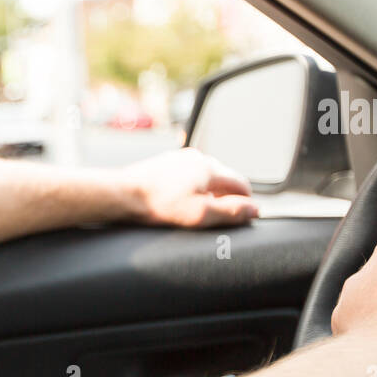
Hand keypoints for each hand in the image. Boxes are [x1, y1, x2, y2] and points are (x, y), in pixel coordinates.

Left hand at [120, 147, 258, 227]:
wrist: (122, 194)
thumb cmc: (158, 205)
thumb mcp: (200, 215)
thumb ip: (230, 212)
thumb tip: (254, 210)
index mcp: (210, 168)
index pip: (242, 184)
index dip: (246, 202)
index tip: (241, 217)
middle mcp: (198, 158)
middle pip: (224, 179)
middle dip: (225, 198)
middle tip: (214, 218)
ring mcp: (180, 158)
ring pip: (205, 177)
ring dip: (207, 193)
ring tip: (193, 211)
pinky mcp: (165, 163)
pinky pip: (187, 176)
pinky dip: (190, 189)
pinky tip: (177, 202)